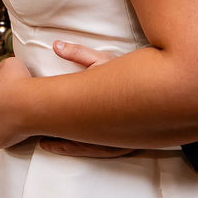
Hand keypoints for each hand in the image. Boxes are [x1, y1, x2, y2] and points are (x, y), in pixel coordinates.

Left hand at [0, 57, 33, 148]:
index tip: (8, 91)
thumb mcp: (11, 63)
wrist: (32, 104)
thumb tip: (2, 70)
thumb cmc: (21, 83)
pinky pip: (1, 139)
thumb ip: (2, 66)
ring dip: (1, 122)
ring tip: (16, 116)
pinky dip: (8, 135)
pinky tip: (17, 128)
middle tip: (13, 104)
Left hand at [37, 40, 134, 157]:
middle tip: (36, 135)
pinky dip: (78, 149)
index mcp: (101, 106)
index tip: (33, 116)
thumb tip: (56, 46)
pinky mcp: (124, 144)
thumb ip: (79, 54)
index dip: (49, 117)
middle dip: (55, 135)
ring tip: (45, 143)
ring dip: (65, 146)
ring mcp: (118, 139)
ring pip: (85, 147)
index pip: (69, 115)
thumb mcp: (104, 61)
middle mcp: (109, 126)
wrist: (164, 92)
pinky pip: (97, 151)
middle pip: (77, 135)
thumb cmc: (132, 74)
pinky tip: (65, 146)